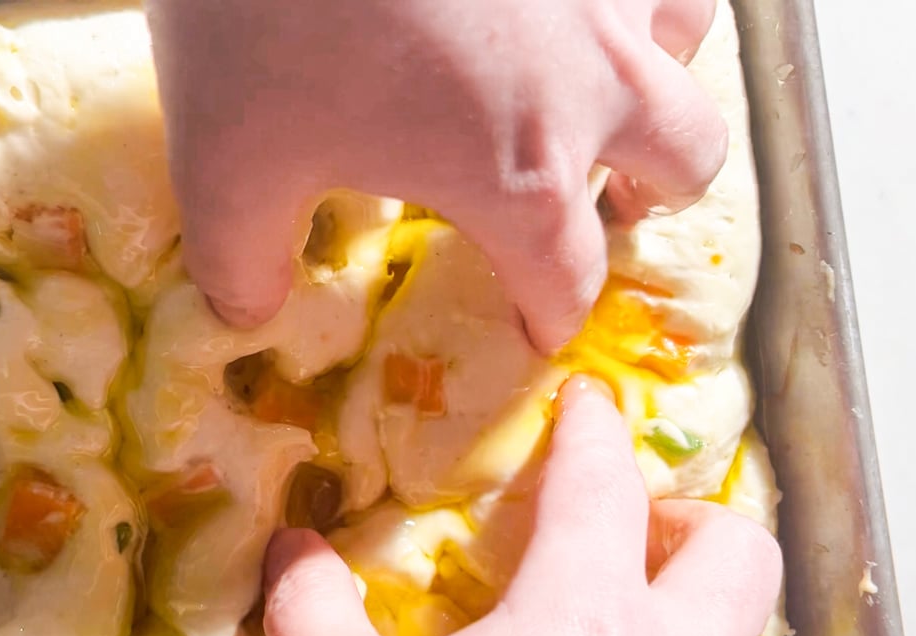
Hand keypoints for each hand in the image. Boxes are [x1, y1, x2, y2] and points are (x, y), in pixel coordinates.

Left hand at [146, 0, 727, 350]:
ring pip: (689, 43)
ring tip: (597, 85)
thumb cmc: (268, 15)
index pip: (568, 278)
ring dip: (655, 81)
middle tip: (599, 203)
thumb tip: (248, 309)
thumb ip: (241, 258)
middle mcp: (596, 79)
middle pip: (690, 161)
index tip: (537, 324)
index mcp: (523, 174)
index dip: (552, 316)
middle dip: (650, 193)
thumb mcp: (225, 160)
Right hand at [261, 377, 794, 635]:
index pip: (602, 485)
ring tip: (655, 629)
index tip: (582, 401)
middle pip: (737, 552)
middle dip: (687, 519)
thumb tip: (292, 543)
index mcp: (584, 622)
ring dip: (719, 624)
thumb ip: (310, 605)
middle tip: (629, 529)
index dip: (589, 428)